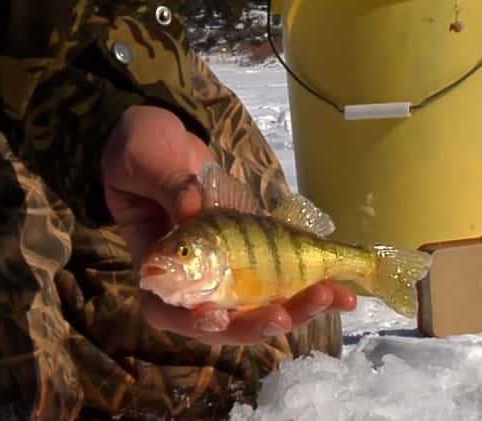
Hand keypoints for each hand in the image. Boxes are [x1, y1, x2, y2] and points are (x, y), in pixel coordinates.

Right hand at [101, 105, 356, 344]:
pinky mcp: (253, 256)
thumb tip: (193, 206)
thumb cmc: (140, 150)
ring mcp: (225, 269)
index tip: (219, 316)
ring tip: (335, 298)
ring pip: (260, 305)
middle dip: (261, 321)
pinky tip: (341, 288)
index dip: (195, 321)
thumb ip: (168, 185)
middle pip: (226, 319)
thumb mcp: (146, 161)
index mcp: (159, 265)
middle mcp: (193, 277)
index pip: (170, 311)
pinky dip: (310, 285)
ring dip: (297, 307)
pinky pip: (282, 279)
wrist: (164, 136)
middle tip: (291, 313)